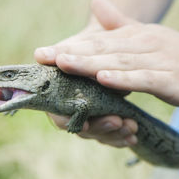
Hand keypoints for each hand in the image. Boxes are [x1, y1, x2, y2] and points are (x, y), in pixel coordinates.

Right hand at [35, 0, 138, 147]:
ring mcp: (89, 116)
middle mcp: (71, 106)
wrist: (117, 44)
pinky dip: (122, 137)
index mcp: (59, 89)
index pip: (57, 112)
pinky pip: (112, 136)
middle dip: (99, 126)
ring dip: (114, 133)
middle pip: (79, 126)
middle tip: (116, 121)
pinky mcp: (106, 121)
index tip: (85, 123)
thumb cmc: (97, 42)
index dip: (68, 120)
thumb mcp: (89, 41)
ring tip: (132, 127)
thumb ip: (74, 49)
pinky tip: (133, 137)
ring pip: (97, 133)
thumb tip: (44, 52)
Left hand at [36, 0, 178, 106]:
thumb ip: (121, 22)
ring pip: (119, 62)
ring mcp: (158, 63)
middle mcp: (143, 46)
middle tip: (42, 58)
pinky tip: (104, 78)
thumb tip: (96, 3)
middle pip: (102, 51)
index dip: (70, 47)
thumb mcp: (150, 35)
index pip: (97, 43)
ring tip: (64, 64)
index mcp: (136, 38)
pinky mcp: (173, 81)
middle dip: (71, 55)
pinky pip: (145, 79)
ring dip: (90, 63)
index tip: (42, 54)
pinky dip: (124, 79)